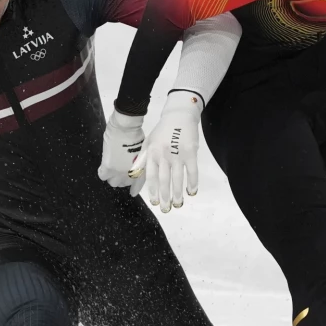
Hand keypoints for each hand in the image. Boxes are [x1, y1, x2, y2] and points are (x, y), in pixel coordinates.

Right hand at [98, 110, 145, 196]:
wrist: (126, 128)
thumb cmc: (135, 135)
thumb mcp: (142, 151)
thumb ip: (137, 161)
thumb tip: (131, 165)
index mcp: (140, 170)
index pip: (137, 185)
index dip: (134, 189)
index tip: (132, 192)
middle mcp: (131, 174)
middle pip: (123, 184)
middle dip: (122, 179)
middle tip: (119, 171)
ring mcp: (119, 172)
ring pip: (113, 182)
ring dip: (112, 176)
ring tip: (111, 168)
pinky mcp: (108, 167)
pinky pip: (102, 176)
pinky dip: (102, 172)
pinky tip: (104, 167)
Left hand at [128, 91, 202, 212]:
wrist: (179, 116)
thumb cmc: (162, 131)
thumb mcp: (148, 143)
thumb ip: (141, 160)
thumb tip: (132, 176)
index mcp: (152, 153)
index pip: (150, 176)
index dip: (152, 190)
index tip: (154, 202)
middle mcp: (163, 155)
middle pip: (164, 180)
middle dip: (165, 196)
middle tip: (166, 209)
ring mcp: (177, 154)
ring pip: (177, 178)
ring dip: (177, 193)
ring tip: (177, 204)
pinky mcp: (190, 152)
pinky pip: (192, 171)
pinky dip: (192, 183)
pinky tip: (191, 192)